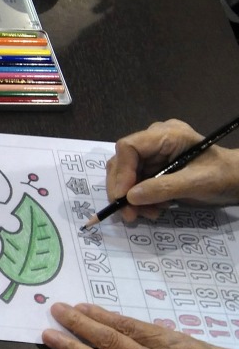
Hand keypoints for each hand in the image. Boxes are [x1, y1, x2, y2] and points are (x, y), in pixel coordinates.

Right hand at [105, 118, 238, 221]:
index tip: (124, 198)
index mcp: (166, 134)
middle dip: (123, 190)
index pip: (129, 147)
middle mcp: (154, 141)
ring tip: (148, 214)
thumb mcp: (196, 183)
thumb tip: (130, 197)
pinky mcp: (152, 167)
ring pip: (125, 175)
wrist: (235, 180)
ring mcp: (152, 154)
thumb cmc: (222, 176)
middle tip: (129, 214)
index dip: (121, 172)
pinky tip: (153, 209)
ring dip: (131, 198)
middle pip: (122, 162)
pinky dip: (139, 200)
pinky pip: (134, 183)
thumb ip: (163, 188)